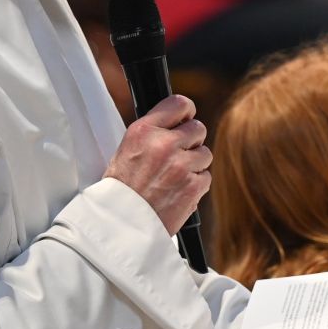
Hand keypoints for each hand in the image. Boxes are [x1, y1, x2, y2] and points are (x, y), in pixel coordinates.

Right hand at [104, 94, 209, 234]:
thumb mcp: (126, 150)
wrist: (121, 224)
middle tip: (178, 155)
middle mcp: (163, 144)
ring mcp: (181, 165)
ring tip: (174, 178)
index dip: (186, 112)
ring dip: (194, 165)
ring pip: (205, 154)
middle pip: (198, 128)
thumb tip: (178, 122)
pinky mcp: (193, 186)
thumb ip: (152, 133)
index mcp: (143, 131)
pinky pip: (206, 177)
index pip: (178, 104)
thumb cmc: (121, 190)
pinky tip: (177, 192)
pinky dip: (195, 185)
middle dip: (191, 142)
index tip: (186, 118)